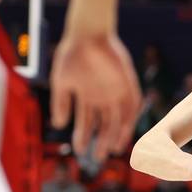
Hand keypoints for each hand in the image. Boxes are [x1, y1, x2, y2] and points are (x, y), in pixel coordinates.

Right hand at [50, 33, 141, 160]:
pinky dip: (130, 117)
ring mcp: (117, 92)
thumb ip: (61, 103)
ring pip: (119, 119)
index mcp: (87, 98)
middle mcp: (103, 98)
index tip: (79, 151)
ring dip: (117, 134)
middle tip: (98, 157)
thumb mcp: (62, 82)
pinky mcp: (129, 84)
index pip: (87, 123)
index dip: (83, 137)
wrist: (87, 34)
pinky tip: (125, 130)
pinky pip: (133, 104)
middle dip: (101, 141)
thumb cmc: (72, 55)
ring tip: (113, 148)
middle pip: (104, 125)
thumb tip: (58, 125)